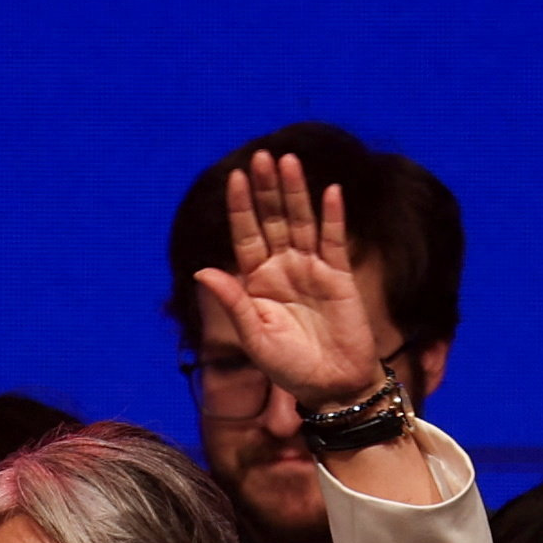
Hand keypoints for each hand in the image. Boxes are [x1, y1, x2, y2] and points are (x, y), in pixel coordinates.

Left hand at [197, 148, 390, 412]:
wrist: (332, 387)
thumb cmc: (289, 367)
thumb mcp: (255, 338)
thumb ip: (233, 303)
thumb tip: (203, 271)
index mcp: (256, 281)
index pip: (246, 235)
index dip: (241, 207)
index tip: (236, 177)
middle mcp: (282, 268)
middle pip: (273, 219)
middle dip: (267, 189)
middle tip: (263, 156)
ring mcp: (311, 268)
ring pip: (302, 221)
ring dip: (296, 192)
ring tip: (289, 162)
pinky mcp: (339, 275)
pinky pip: (334, 240)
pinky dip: (333, 216)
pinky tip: (330, 192)